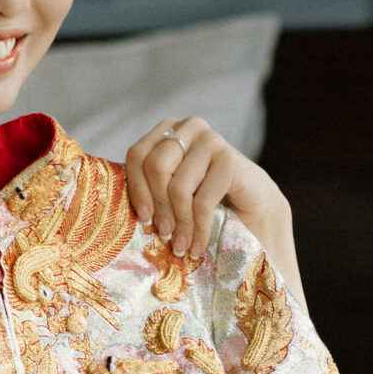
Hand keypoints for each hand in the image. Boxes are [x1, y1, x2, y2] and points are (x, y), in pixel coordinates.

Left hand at [123, 117, 287, 260]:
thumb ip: (151, 187)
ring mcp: (212, 140)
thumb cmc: (208, 201)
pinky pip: (202, 200)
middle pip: (155, 167)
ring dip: (180, 224)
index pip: (137, 155)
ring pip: (177, 187)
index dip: (137, 190)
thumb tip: (117, 210)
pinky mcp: (231, 159)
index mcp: (170, 129)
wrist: (255, 209)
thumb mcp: (173, 190)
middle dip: (159, 208)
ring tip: (182, 246)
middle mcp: (190, 127)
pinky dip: (199, 230)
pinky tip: (198, 246)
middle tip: (165, 236)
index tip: (145, 221)